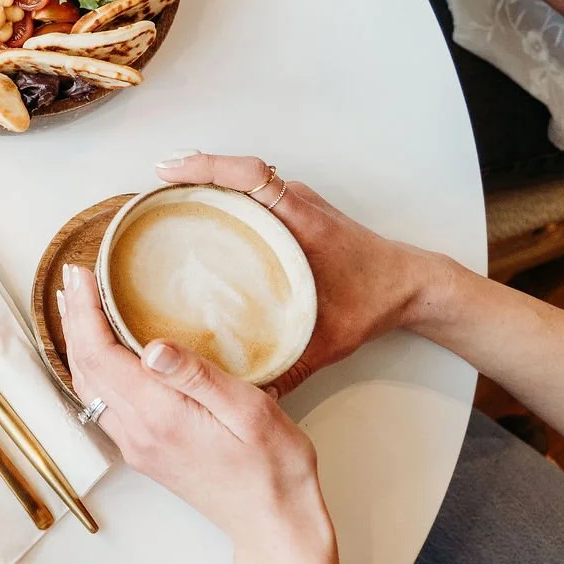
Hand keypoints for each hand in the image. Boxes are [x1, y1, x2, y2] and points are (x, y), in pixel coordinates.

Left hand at [58, 261, 333, 563]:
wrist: (273, 524)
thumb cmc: (275, 468)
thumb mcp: (250, 411)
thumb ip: (198, 377)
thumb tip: (151, 348)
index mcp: (158, 415)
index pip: (101, 354)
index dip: (85, 311)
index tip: (81, 273)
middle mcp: (136, 432)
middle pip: (85, 368)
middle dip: (74, 320)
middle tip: (74, 279)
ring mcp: (135, 445)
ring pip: (88, 388)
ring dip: (79, 344)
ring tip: (78, 307)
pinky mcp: (143, 451)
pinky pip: (103, 403)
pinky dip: (93, 369)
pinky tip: (102, 353)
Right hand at [155, 153, 451, 391]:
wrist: (410, 286)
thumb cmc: (374, 303)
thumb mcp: (330, 341)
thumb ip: (290, 369)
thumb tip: (249, 395)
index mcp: (302, 223)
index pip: (253, 177)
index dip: (209, 168)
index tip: (170, 173)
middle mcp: (296, 204)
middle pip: (237, 171)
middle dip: (192, 171)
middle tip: (152, 187)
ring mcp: (294, 203)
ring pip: (243, 177)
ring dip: (206, 178)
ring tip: (166, 192)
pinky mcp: (292, 210)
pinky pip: (252, 190)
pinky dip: (223, 190)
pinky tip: (199, 207)